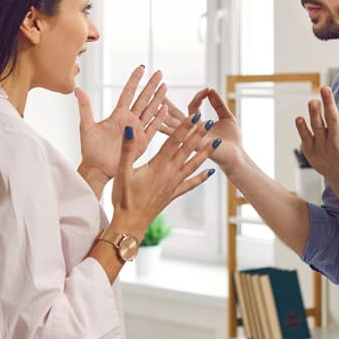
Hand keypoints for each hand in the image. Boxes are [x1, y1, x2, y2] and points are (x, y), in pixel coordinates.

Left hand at [76, 65, 167, 183]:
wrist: (97, 169)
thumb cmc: (90, 150)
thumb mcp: (86, 126)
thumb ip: (85, 107)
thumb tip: (77, 89)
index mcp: (117, 115)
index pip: (128, 93)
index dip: (135, 80)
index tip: (141, 67)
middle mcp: (129, 121)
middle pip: (142, 99)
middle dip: (151, 86)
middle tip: (159, 73)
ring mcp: (136, 131)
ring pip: (150, 111)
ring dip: (158, 99)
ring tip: (165, 86)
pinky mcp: (142, 142)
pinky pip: (153, 128)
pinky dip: (159, 118)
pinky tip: (165, 109)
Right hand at [109, 117, 219, 235]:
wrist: (130, 223)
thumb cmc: (124, 198)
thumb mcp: (122, 171)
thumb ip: (128, 149)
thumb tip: (130, 128)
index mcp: (158, 165)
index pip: (174, 141)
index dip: (185, 126)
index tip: (195, 115)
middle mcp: (170, 173)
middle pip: (187, 150)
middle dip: (198, 135)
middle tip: (209, 121)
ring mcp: (174, 184)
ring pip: (193, 165)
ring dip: (204, 153)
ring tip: (216, 143)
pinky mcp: (173, 194)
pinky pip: (191, 184)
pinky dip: (201, 177)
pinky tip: (210, 172)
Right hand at [161, 88, 241, 170]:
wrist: (237, 158)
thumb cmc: (232, 140)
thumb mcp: (227, 117)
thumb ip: (218, 104)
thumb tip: (211, 89)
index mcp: (198, 125)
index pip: (192, 107)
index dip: (199, 97)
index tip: (208, 89)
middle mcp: (192, 132)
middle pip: (175, 115)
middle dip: (165, 104)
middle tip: (155, 92)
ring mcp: (191, 140)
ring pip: (173, 125)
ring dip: (164, 116)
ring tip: (155, 107)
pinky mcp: (193, 146)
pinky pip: (179, 137)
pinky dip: (170, 130)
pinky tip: (161, 125)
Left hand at [295, 87, 338, 193]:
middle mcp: (337, 141)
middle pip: (332, 117)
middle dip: (328, 102)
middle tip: (325, 89)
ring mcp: (323, 147)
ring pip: (317, 126)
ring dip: (314, 112)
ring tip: (313, 102)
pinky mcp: (312, 152)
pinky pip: (305, 137)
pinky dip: (301, 128)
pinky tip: (300, 118)